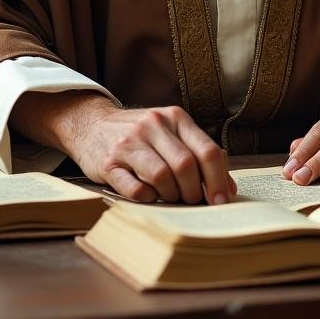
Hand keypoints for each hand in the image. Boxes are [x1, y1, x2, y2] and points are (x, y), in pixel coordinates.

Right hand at [10, 91, 234, 204]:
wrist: (91, 123)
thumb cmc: (141, 134)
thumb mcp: (171, 132)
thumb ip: (198, 153)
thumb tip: (227, 187)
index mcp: (175, 117)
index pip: (207, 150)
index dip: (218, 180)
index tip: (221, 201)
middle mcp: (153, 125)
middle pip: (186, 166)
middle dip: (193, 192)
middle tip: (191, 201)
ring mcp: (129, 143)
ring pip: (163, 177)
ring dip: (171, 196)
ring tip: (169, 197)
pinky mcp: (109, 163)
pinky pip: (136, 189)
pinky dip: (148, 198)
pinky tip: (148, 195)